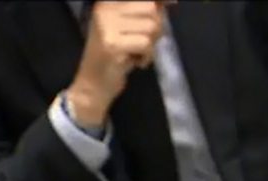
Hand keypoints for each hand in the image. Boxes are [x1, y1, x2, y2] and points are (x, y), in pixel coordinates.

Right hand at [67, 1, 166, 126]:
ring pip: (151, 27)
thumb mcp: (130, 30)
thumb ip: (147, 14)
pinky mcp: (112, 43)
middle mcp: (105, 9)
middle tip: (145, 44)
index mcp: (108, 3)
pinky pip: (146, 43)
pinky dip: (147, 56)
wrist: (94, 84)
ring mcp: (106, 25)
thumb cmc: (116, 57)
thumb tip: (171, 0)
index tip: (173, 3)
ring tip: (137, 53)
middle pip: (150, 8)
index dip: (159, 2)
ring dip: (151, 45)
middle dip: (156, 28)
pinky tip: (135, 62)